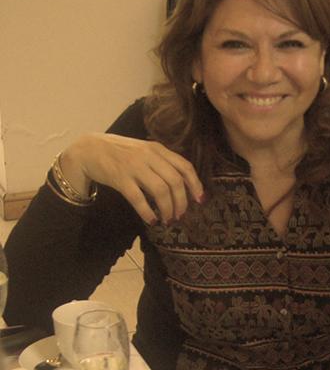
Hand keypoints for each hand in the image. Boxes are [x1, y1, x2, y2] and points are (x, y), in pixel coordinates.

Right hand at [60, 133, 203, 223]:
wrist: (88, 149)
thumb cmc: (120, 153)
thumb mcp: (145, 151)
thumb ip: (162, 163)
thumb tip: (182, 185)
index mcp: (158, 149)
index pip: (185, 166)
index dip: (196, 184)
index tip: (200, 200)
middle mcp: (149, 156)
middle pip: (175, 181)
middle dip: (181, 202)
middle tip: (180, 216)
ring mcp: (134, 166)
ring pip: (160, 190)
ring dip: (167, 209)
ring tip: (167, 220)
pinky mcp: (120, 178)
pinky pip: (138, 198)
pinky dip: (147, 211)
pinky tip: (151, 220)